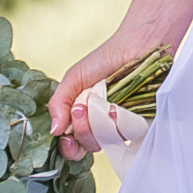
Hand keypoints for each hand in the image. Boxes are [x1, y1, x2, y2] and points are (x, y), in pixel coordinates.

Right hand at [50, 15, 173, 159]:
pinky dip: (119, 124)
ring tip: (103, 104)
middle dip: (82, 131)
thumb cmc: (105, 59)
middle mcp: (101, 124)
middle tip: (81, 109)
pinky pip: (128, 134)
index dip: (68, 147)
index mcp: (83, 117)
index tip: (65, 139)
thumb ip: (59, 104)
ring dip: (100, 126)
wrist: (138, 46)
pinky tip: (117, 108)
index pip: (73, 144)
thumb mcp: (74, 79)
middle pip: (88, 146)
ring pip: (108, 142)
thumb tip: (53, 131)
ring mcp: (121, 124)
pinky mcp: (140, 122)